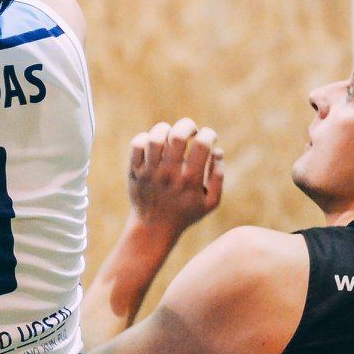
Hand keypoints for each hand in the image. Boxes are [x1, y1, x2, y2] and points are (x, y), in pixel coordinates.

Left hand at [127, 119, 223, 239]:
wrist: (154, 227)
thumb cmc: (186, 213)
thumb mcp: (211, 202)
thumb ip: (218, 176)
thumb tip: (217, 151)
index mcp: (190, 180)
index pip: (202, 145)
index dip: (209, 134)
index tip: (210, 137)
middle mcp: (169, 174)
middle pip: (177, 135)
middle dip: (188, 125)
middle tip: (191, 131)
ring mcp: (149, 172)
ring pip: (155, 137)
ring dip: (166, 129)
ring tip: (171, 136)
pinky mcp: (134, 171)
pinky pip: (137, 144)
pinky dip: (146, 138)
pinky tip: (155, 145)